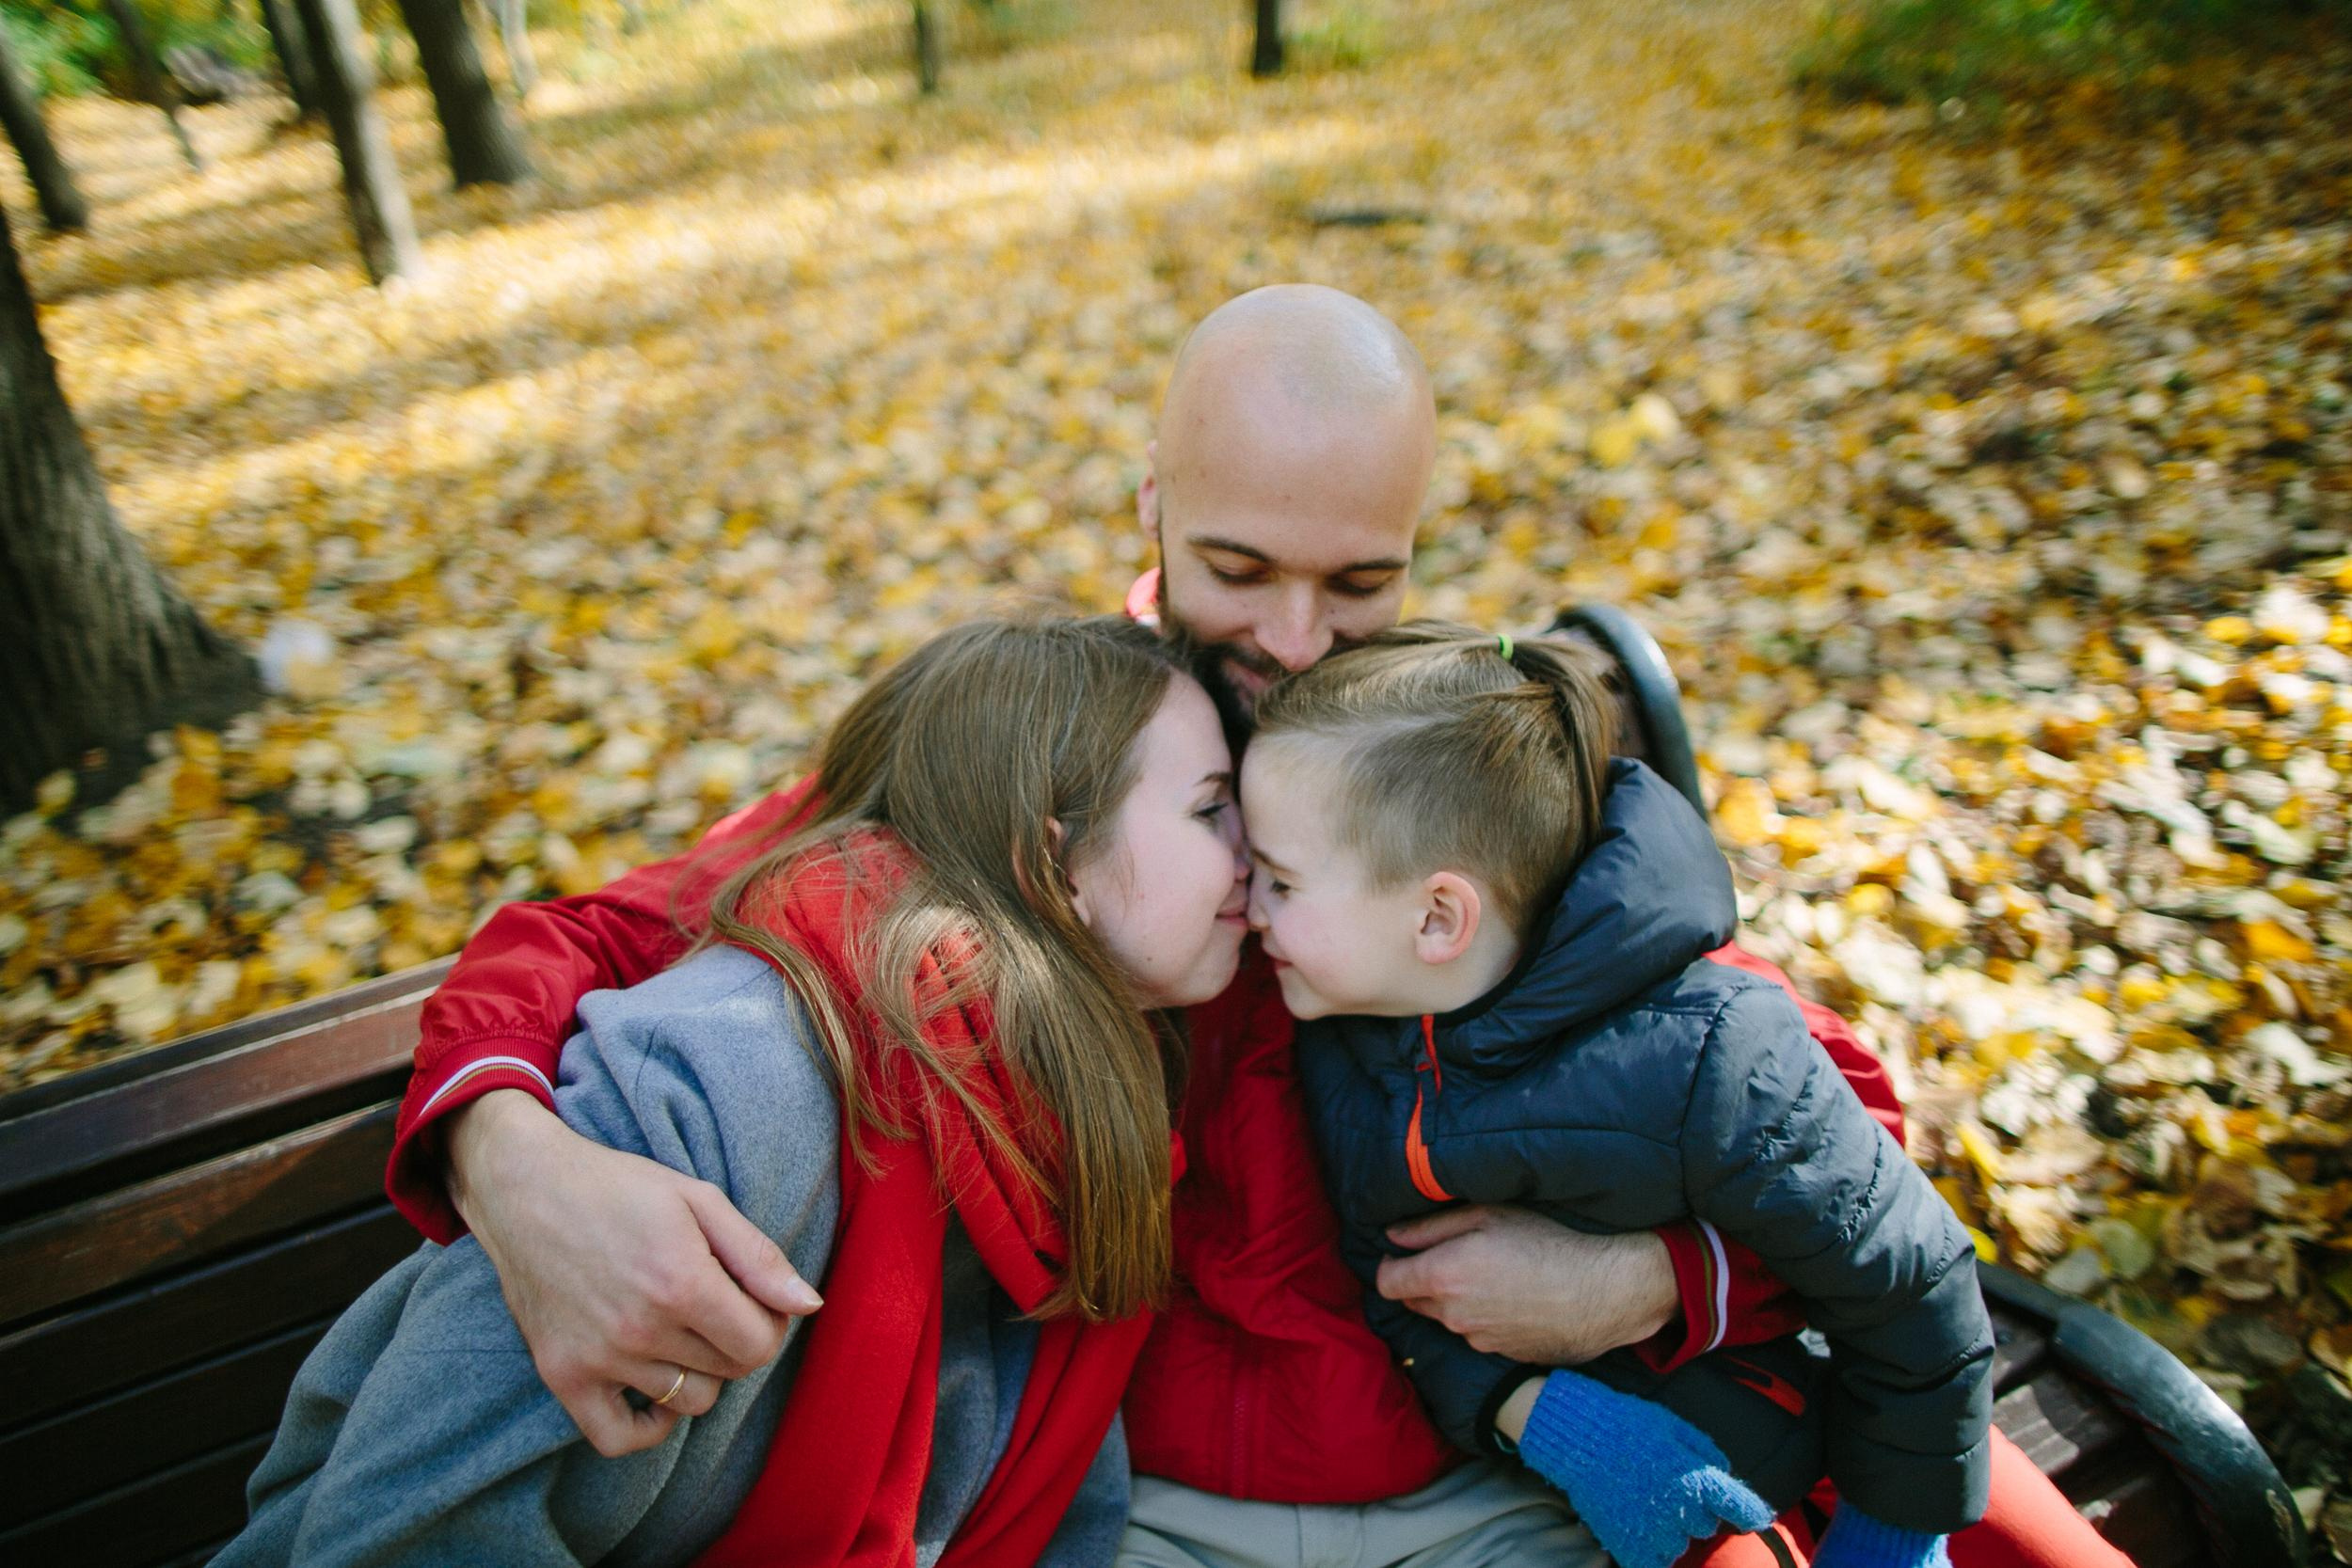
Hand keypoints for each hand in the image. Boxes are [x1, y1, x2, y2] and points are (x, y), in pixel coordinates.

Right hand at [447, 1088, 823, 1455]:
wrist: (526, 1188)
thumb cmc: (620, 1187)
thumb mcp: (700, 1200)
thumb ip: (759, 1257)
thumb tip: (809, 1305)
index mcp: (683, 1283)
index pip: (760, 1346)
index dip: (769, 1324)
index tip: (751, 1299)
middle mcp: (641, 1329)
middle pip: (729, 1374)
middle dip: (736, 1342)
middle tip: (713, 1305)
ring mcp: (599, 1358)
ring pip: (688, 1403)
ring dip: (698, 1373)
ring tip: (678, 1329)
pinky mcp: (562, 1375)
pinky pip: (618, 1438)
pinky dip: (646, 1426)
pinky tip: (654, 1386)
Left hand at [1377, 1204, 1675, 1363]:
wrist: (1605, 1288)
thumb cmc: (1548, 1240)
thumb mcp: (1488, 1214)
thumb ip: (1430, 1227)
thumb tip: (1393, 1237)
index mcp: (1442, 1277)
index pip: (1388, 1283)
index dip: (1392, 1265)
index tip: (1406, 1251)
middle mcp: (1453, 1316)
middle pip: (1415, 1302)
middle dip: (1425, 1281)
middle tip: (1457, 1256)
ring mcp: (1478, 1340)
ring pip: (1450, 1319)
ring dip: (1458, 1300)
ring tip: (1496, 1275)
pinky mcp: (1503, 1355)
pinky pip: (1480, 1334)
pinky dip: (1486, 1318)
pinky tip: (1516, 1297)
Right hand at [1513, 1369, 1774, 1567]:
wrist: (1575, 1438)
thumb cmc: (1624, 1424)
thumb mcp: (1671, 1424)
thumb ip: (1704, 1450)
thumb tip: (1724, 1472)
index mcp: (1695, 1478)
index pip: (1741, 1506)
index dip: (1753, 1513)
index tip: (1759, 1517)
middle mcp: (1681, 1509)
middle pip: (1706, 1525)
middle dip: (1696, 1510)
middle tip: (1670, 1488)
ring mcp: (1654, 1530)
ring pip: (1680, 1544)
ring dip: (1672, 1530)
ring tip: (1649, 1505)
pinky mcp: (1628, 1544)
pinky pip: (1653, 1562)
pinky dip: (1651, 1551)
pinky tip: (1641, 1531)